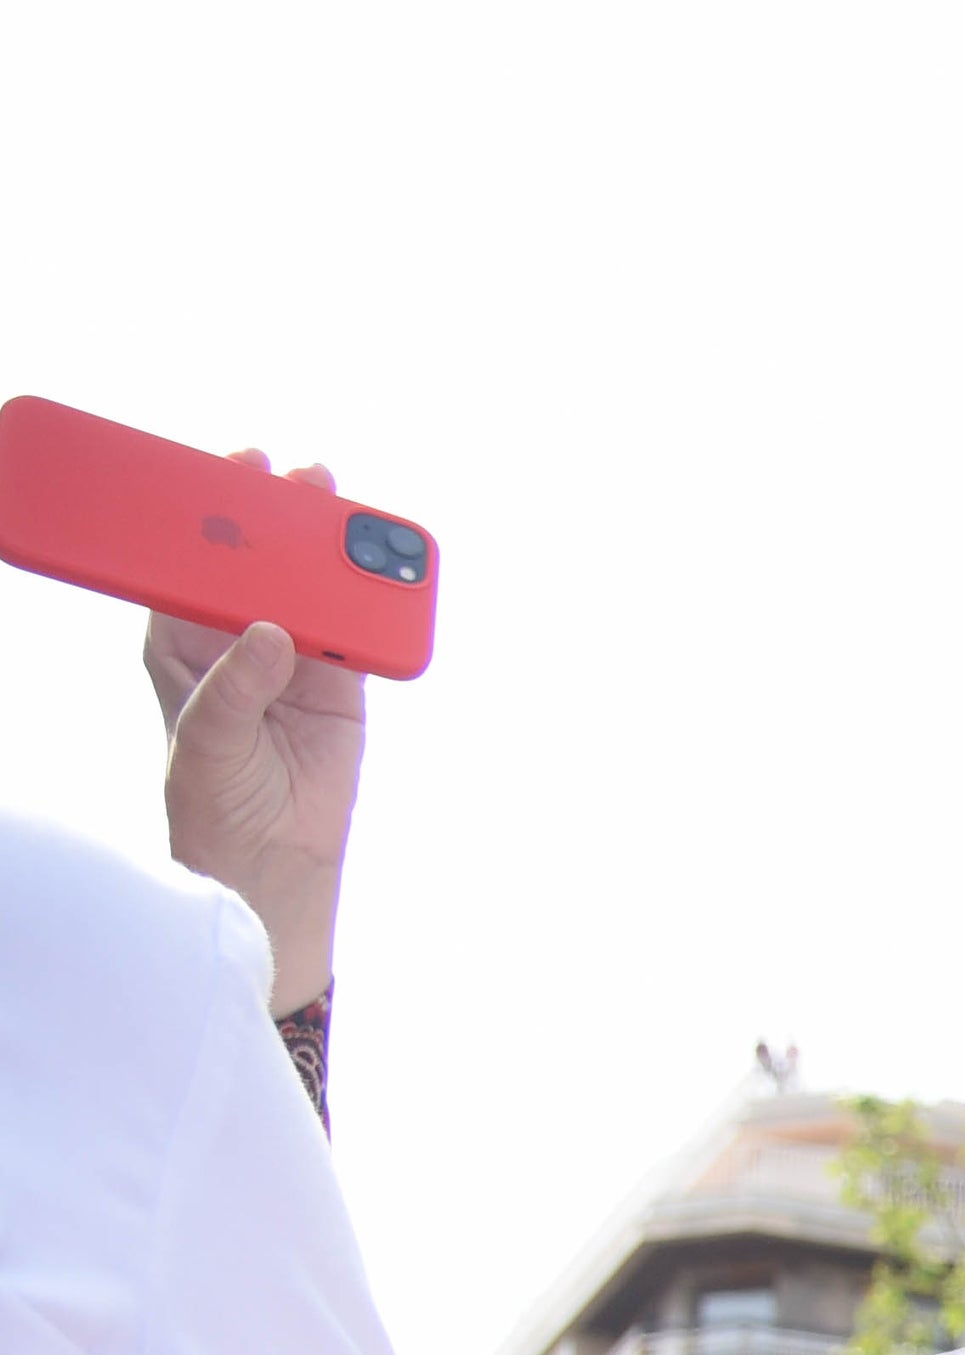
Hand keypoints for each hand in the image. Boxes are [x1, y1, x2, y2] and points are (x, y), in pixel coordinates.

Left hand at [140, 463, 366, 1015]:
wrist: (270, 866)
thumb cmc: (214, 803)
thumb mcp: (204, 741)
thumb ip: (234, 684)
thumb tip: (272, 631)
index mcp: (179, 643)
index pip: (188, 563)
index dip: (206, 514)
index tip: (226, 475)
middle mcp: (234, 641)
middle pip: (256, 565)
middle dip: (277, 520)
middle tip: (298, 481)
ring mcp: (292, 660)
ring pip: (311, 592)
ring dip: (332, 558)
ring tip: (352, 521)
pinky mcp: (341, 686)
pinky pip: (357, 636)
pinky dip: (372, 612)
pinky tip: (383, 583)